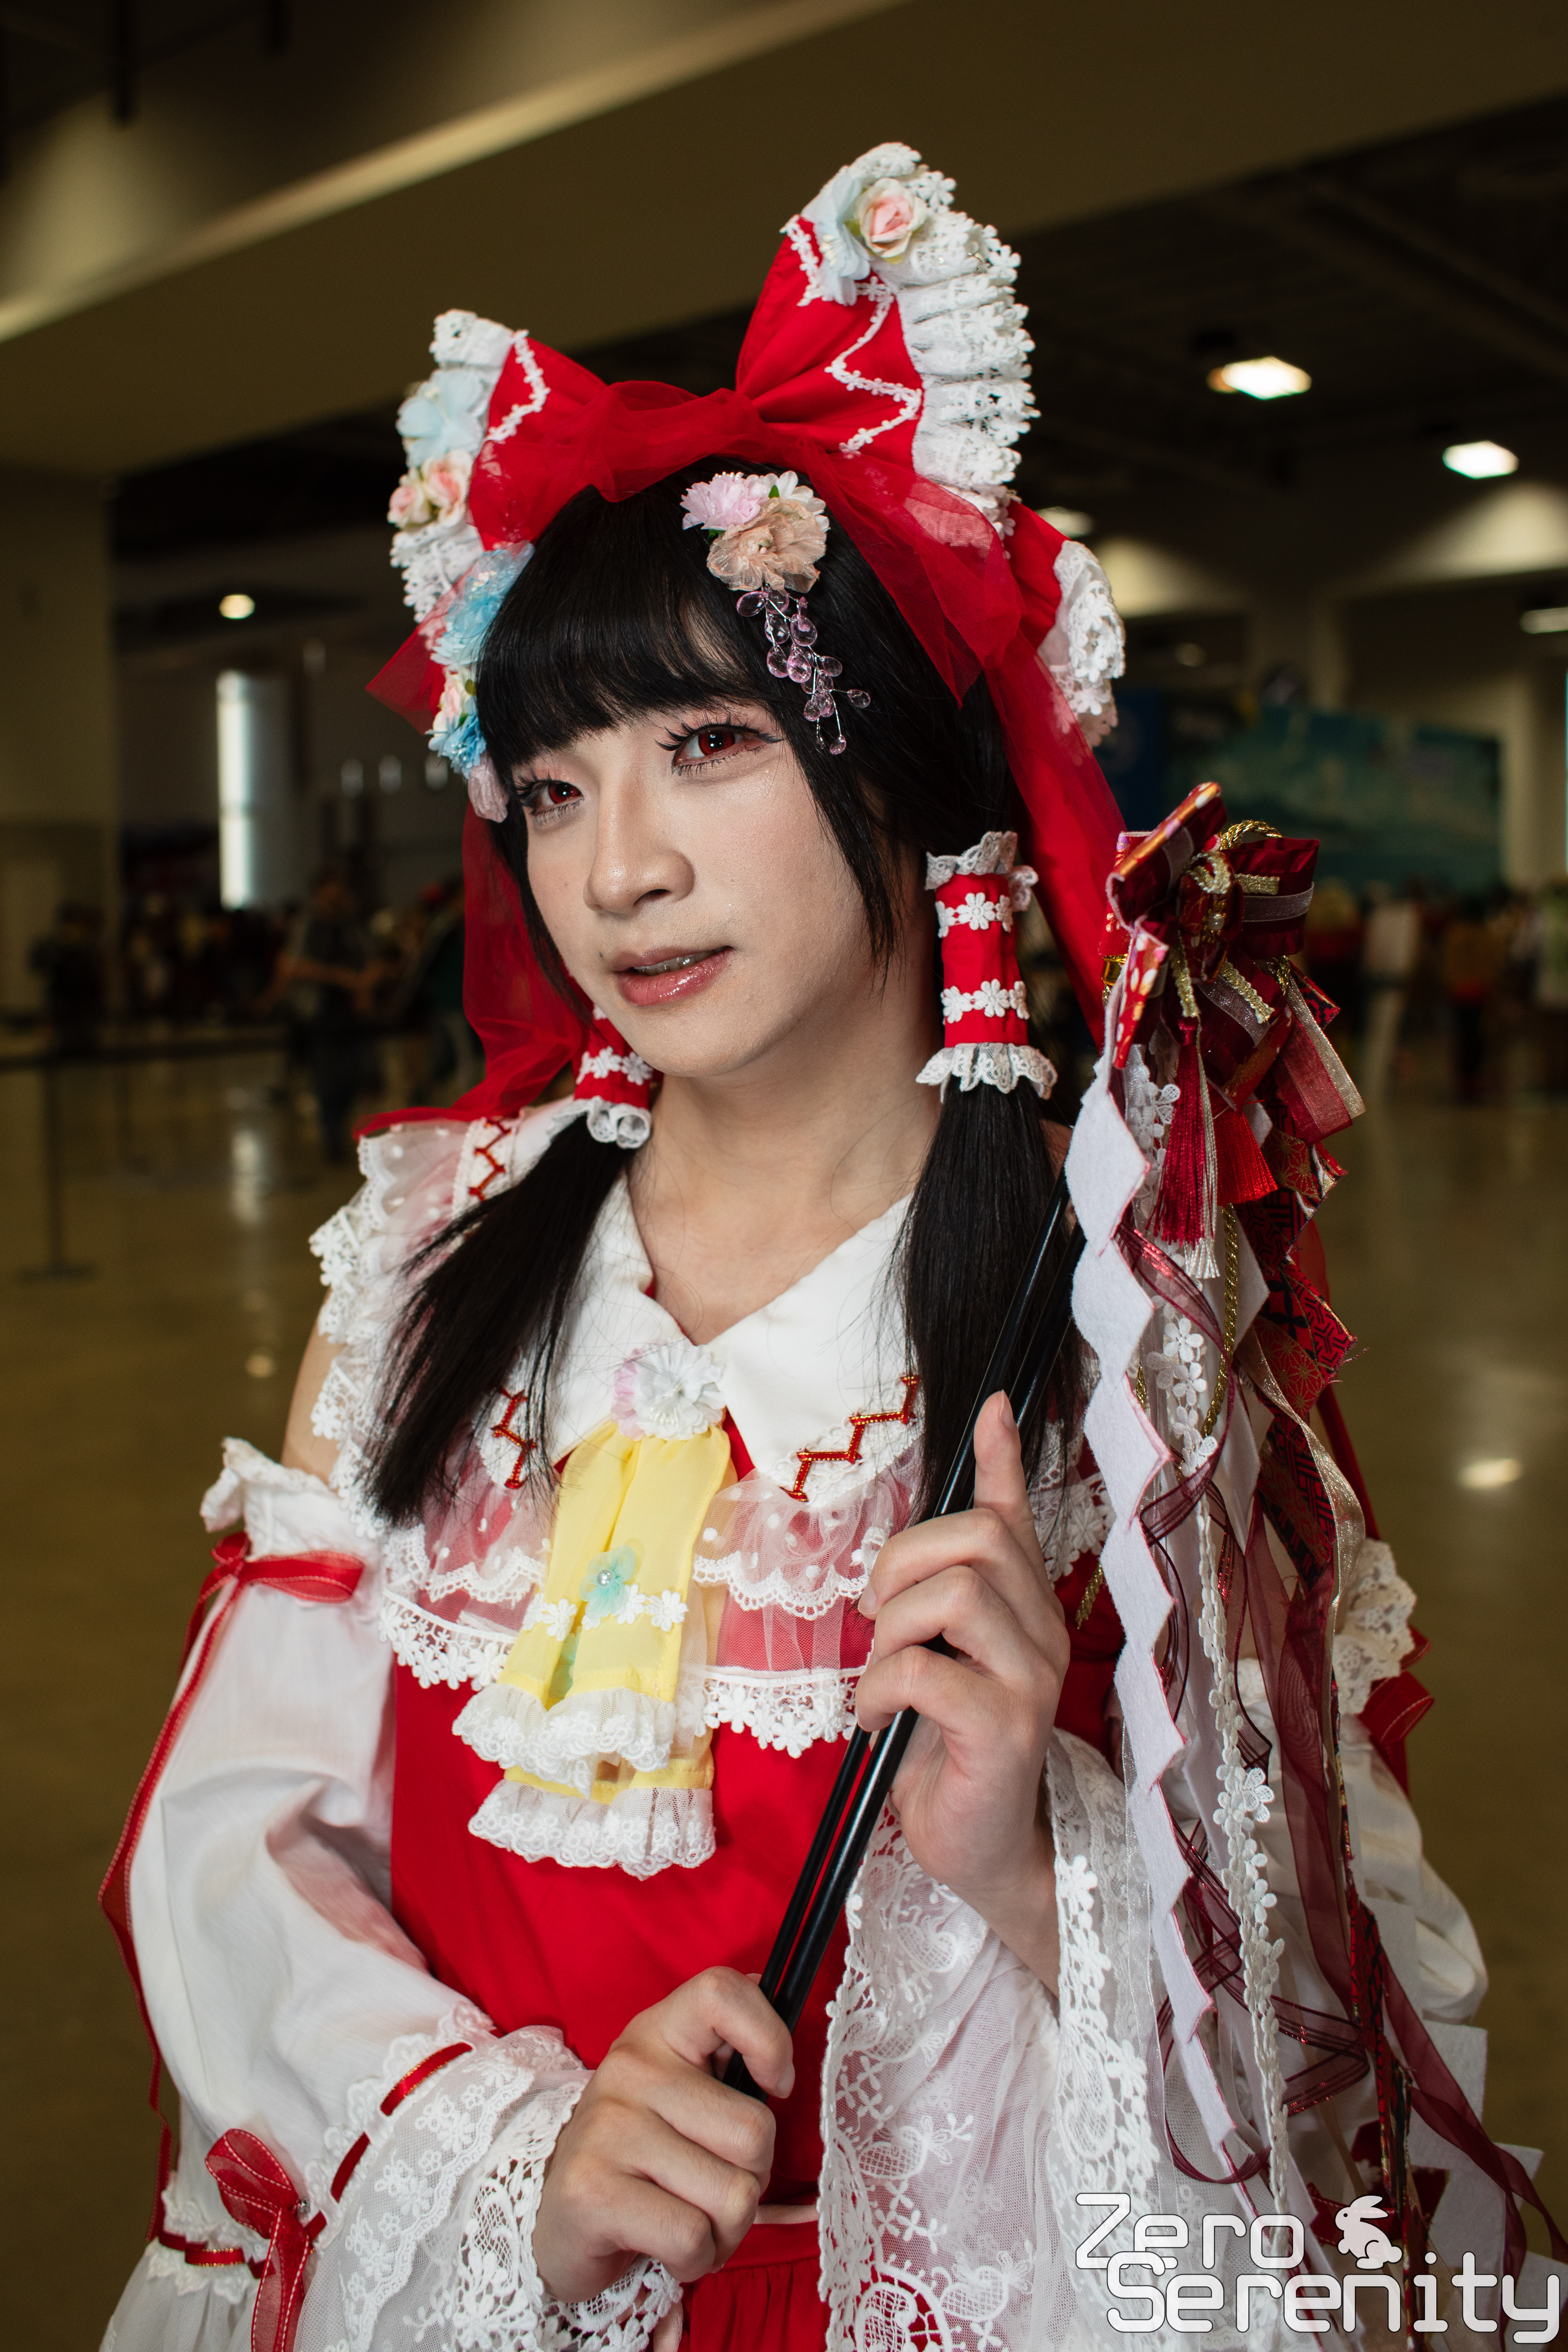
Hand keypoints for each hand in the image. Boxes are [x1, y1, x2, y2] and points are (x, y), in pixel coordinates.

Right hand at [533, 1968, 791, 2304]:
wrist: (557, 2219)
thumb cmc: (643, 2156)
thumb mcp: (682, 2093)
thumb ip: (730, 2061)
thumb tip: (778, 2028)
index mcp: (657, 2032)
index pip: (721, 1993)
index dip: (769, 2038)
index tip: (775, 2085)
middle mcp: (630, 2069)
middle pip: (753, 2130)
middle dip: (754, 2178)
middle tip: (716, 2185)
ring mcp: (609, 2128)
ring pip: (733, 2193)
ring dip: (728, 2228)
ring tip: (693, 2220)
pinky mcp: (593, 2191)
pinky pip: (692, 2236)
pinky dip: (698, 2258)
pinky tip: (670, 2248)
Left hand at [855, 1392, 1068, 1984]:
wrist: (981, 1848)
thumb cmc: (948, 1749)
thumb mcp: (938, 1657)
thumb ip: (934, 1596)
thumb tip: (920, 1543)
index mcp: (1024, 1607)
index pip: (1015, 1513)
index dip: (1002, 1455)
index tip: (993, 1402)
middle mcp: (1043, 1630)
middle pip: (975, 1538)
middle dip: (903, 1562)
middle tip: (879, 1619)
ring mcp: (1031, 1678)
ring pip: (957, 1593)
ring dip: (894, 1629)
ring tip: (882, 1677)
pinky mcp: (1005, 1727)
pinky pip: (928, 1670)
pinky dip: (882, 1688)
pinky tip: (876, 1719)